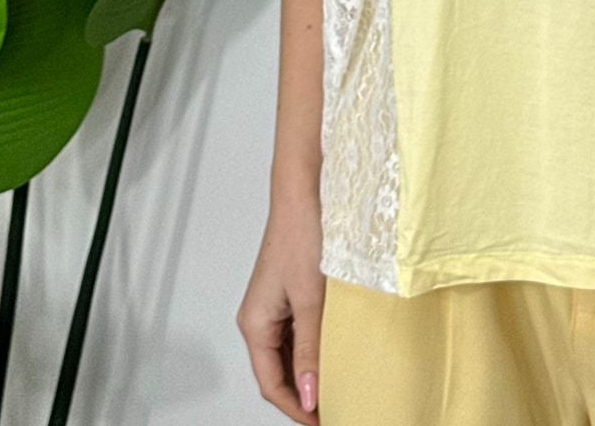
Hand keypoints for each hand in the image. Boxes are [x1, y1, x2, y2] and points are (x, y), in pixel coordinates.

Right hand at [237, 195, 325, 420]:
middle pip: (278, 372)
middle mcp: (260, 319)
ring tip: (340, 386)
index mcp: (255, 324)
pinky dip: (315, 349)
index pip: (271, 383)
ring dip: (311, 372)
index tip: (323, 420)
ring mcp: (275, 307)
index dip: (296, 407)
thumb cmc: (302, 236)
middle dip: (304, 394)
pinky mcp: (290, 294)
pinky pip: (299, 334)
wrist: (305, 192)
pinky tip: (335, 354)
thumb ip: (310, 349)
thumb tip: (310, 395)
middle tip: (336, 407)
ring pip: (290, 354)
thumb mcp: (310, 299)